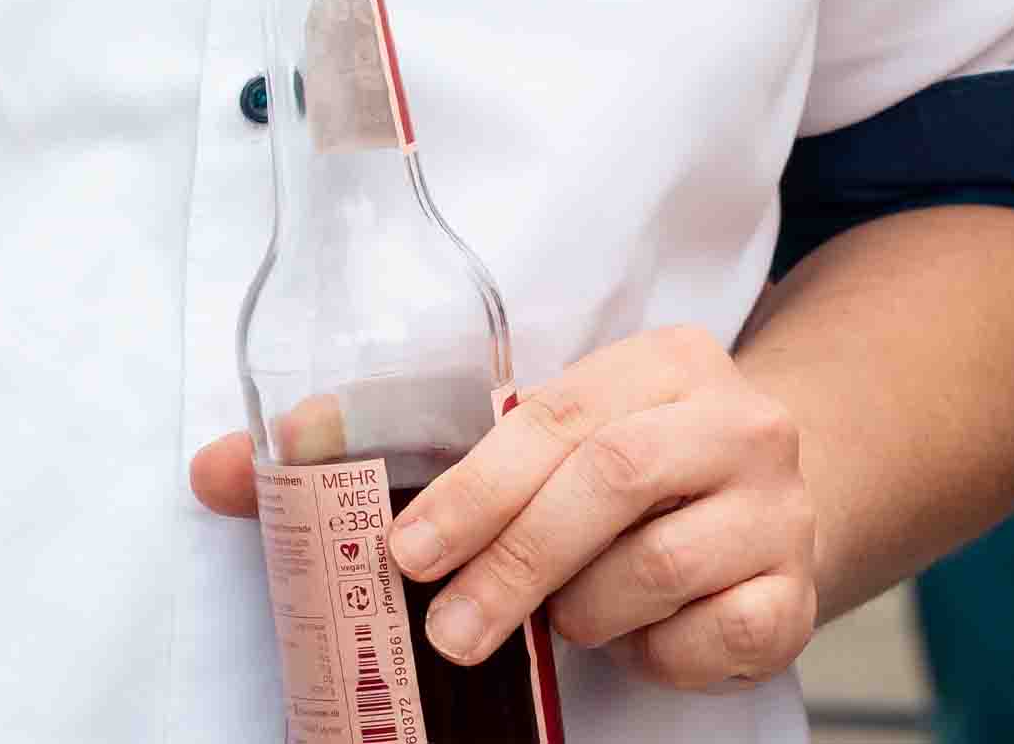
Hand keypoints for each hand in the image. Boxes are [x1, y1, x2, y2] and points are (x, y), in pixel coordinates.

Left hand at [188, 325, 819, 695]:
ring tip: (552, 621)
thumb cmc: (618, 471)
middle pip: (615, 483)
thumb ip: (387, 452)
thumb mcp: (529, 437)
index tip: (406, 554)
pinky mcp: (796, 593)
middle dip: (513, 564)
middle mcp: (736, 419)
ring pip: (659, 568)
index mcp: (663, 360)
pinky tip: (632, 639)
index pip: (565, 416)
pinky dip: (653, 653)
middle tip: (447, 631)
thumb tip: (217, 472)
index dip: (478, 488)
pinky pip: (711, 636)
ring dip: (580, 611)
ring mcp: (776, 506)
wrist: (766, 502)